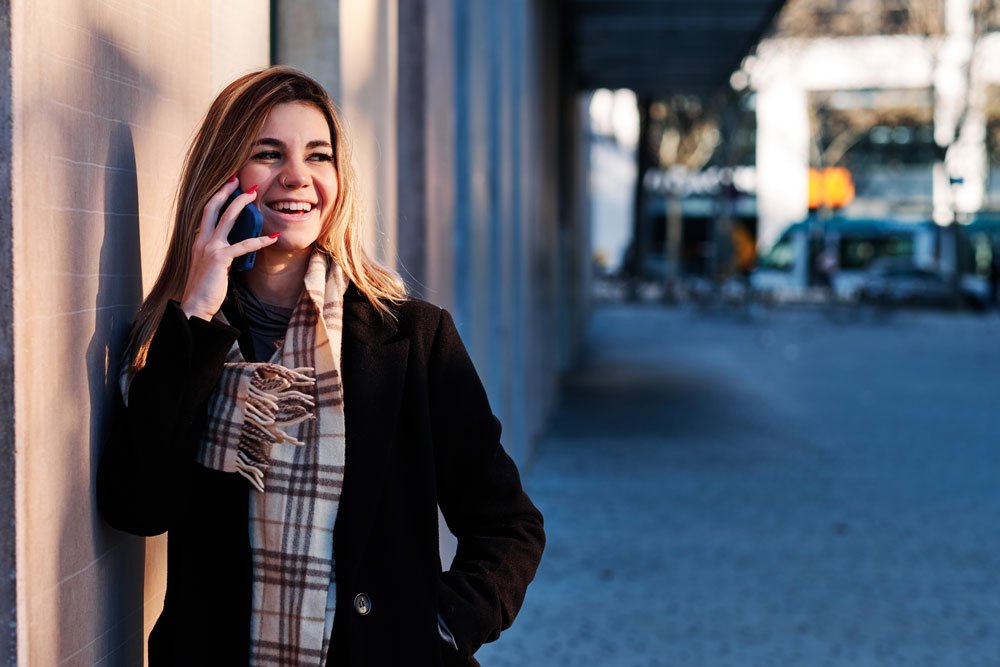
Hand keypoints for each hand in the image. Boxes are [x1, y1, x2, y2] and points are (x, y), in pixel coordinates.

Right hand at [180, 178, 278, 320]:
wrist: (195, 305)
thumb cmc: (205, 288)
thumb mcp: (211, 265)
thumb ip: (220, 252)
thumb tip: (235, 245)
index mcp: (199, 241)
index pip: (207, 212)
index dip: (217, 196)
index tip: (228, 184)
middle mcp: (202, 240)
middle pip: (213, 207)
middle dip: (226, 191)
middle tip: (238, 179)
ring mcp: (210, 248)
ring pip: (226, 218)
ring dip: (241, 204)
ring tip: (254, 193)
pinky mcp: (220, 259)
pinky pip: (243, 246)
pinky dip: (259, 240)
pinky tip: (272, 238)